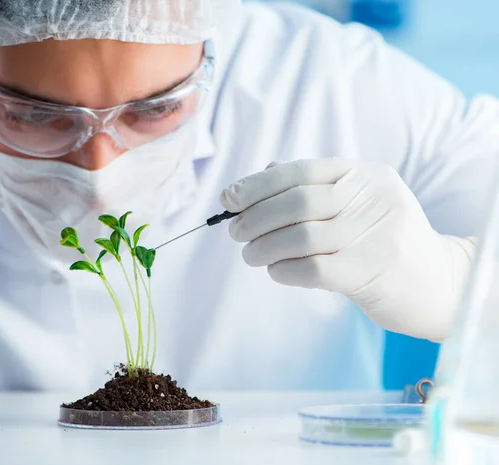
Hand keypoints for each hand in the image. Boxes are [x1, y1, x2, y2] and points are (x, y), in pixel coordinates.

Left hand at [220, 158, 475, 340]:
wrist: (437, 284)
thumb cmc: (381, 240)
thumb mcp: (356, 204)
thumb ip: (312, 187)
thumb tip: (257, 177)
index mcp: (365, 175)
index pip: (301, 171)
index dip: (257, 184)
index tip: (229, 199)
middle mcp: (372, 198)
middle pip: (297, 202)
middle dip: (255, 217)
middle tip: (235, 232)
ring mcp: (375, 234)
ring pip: (300, 236)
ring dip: (263, 247)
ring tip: (250, 255)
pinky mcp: (370, 271)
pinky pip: (312, 268)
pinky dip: (283, 269)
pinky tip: (276, 271)